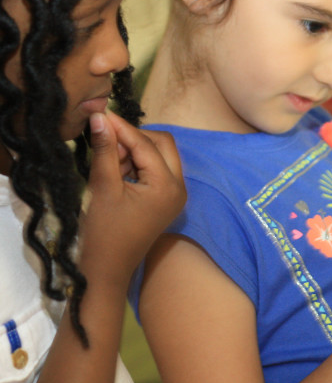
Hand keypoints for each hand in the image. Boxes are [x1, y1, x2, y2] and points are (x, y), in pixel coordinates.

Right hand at [78, 112, 185, 287]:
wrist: (108, 270)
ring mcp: (176, 193)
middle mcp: (179, 187)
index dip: (121, 127)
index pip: (146, 144)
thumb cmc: (104, 233)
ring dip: (135, 151)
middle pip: (162, 144)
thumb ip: (104, 150)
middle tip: (106, 142)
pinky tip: (117, 172)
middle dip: (134, 138)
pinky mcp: (167, 198)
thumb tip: (100, 116)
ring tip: (109, 163)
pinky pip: (157, 169)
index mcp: (167, 185)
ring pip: (159, 155)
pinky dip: (138, 164)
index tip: (99, 113)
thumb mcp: (102, 188)